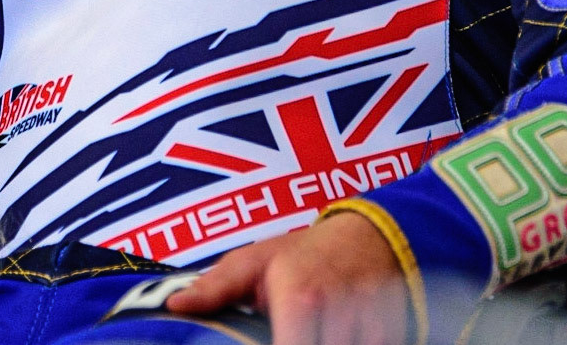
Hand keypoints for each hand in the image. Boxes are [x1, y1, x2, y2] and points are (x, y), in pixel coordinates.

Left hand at [166, 210, 411, 344]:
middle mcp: (337, 312)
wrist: (374, 234)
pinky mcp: (392, 334)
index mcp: (298, 298)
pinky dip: (350, 343)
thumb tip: (174, 305)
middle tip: (288, 328)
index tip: (266, 338)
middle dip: (298, 341)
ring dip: (325, 342)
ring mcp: (369, 325)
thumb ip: (217, 287)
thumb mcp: (256, 260)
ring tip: (311, 328)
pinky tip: (335, 333)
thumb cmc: (305, 251)